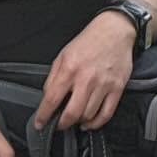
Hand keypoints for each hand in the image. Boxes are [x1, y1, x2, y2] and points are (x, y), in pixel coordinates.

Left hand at [33, 12, 134, 131]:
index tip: (40, 123)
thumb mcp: (63, 55)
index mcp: (69, 69)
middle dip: (62, 124)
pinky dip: (96, 123)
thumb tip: (48, 97)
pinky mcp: (117, 88)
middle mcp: (86, 79)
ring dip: (79, 122)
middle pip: (72, 113)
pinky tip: (89, 123)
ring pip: (88, 115)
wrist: (114, 31)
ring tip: (75, 119)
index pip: (52, 99)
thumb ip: (54, 77)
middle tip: (59, 125)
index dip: (43, 116)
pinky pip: (106, 114)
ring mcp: (103, 85)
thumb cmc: (89, 42)